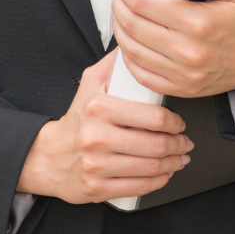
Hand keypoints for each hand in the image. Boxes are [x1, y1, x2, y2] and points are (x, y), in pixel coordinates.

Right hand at [16, 50, 193, 203]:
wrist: (50, 156)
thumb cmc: (76, 120)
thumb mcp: (89, 84)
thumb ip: (112, 64)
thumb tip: (132, 45)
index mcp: (99, 108)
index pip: (152, 117)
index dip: (174, 122)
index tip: (179, 123)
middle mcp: (96, 137)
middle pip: (155, 144)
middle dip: (178, 144)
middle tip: (184, 142)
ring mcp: (97, 165)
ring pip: (151, 167)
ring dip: (173, 163)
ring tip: (179, 157)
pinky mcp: (98, 188)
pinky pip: (139, 187)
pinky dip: (159, 181)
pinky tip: (165, 173)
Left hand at [111, 0, 234, 97]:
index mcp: (199, 23)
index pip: (144, 4)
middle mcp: (188, 50)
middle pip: (133, 26)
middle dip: (119, 7)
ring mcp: (183, 73)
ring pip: (133, 51)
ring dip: (120, 31)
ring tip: (122, 18)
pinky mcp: (181, 88)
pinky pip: (142, 76)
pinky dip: (128, 60)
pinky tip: (130, 45)